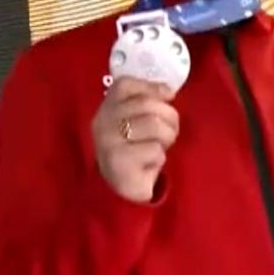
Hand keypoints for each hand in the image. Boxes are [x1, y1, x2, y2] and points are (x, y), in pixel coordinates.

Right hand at [91, 78, 179, 202]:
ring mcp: (108, 143)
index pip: (125, 85)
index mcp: (106, 108)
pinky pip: (154, 151)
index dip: (151, 87)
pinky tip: (150, 165)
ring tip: (161, 147)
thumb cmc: (135, 151)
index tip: (168, 96)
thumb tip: (168, 91)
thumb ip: (147, 102)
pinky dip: (160, 159)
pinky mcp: (119, 164)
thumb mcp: (137, 121)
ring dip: (167, 137)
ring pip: (154, 124)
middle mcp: (102, 122)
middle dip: (169, 117)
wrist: (123, 190)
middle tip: (171, 131)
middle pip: (146, 104)